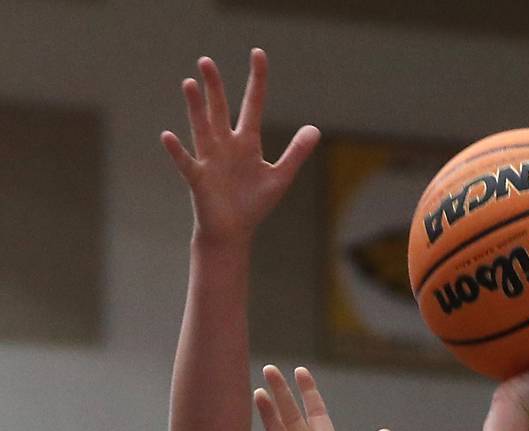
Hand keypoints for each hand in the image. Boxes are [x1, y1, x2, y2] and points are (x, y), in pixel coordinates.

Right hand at [161, 48, 319, 243]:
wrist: (233, 233)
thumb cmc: (253, 205)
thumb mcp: (280, 178)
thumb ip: (296, 153)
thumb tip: (315, 129)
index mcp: (247, 142)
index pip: (253, 104)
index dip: (257, 80)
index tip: (258, 54)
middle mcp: (226, 145)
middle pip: (220, 108)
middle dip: (214, 86)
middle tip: (206, 62)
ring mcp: (210, 159)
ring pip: (202, 127)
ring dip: (195, 107)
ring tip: (190, 83)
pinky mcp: (199, 179)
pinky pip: (187, 162)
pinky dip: (177, 151)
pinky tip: (169, 136)